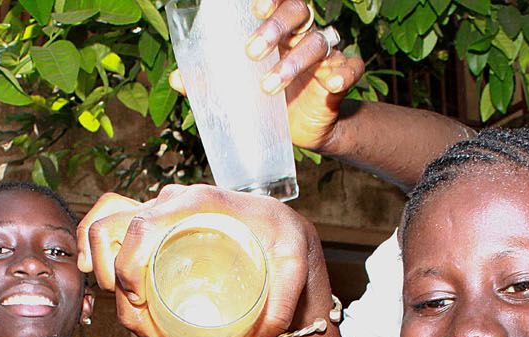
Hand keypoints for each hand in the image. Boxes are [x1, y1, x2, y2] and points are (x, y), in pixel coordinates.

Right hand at [77, 184, 331, 336]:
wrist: (280, 225)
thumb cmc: (283, 240)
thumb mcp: (293, 270)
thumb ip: (278, 311)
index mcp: (199, 202)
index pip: (143, 225)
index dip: (128, 265)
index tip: (141, 303)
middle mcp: (171, 201)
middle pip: (115, 233)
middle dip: (118, 286)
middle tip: (149, 328)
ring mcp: (159, 210)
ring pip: (105, 231)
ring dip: (103, 274)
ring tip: (136, 318)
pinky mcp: (154, 223)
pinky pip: (109, 225)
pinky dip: (92, 246)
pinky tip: (94, 273)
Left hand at [168, 0, 364, 153]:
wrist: (302, 131)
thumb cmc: (269, 100)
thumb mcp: (239, 89)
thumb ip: (211, 81)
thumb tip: (177, 78)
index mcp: (279, 31)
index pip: (278, 2)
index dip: (270, 0)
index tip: (253, 8)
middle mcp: (302, 37)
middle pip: (298, 14)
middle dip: (274, 28)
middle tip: (251, 52)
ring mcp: (324, 57)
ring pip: (318, 43)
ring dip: (295, 61)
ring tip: (269, 86)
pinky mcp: (340, 81)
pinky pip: (351, 68)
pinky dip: (343, 73)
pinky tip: (330, 84)